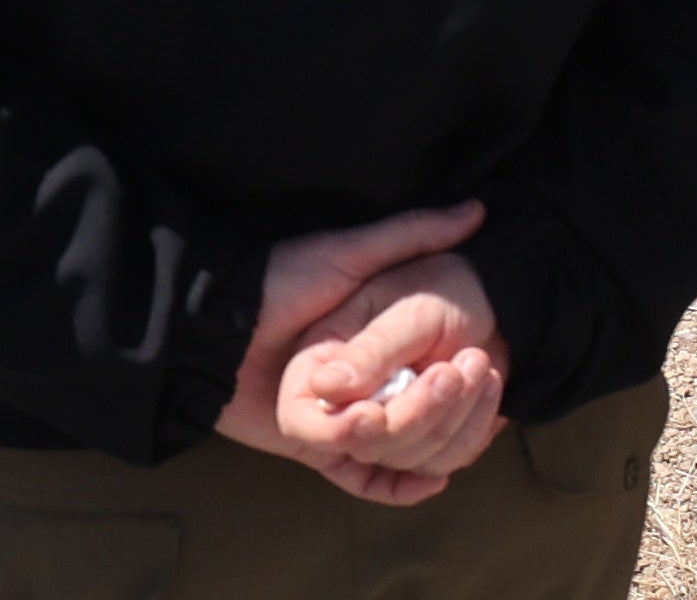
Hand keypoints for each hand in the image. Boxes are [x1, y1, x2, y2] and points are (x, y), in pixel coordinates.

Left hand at [216, 204, 490, 499]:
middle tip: (458, 384)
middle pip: (421, 415)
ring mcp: (340, 419)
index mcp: (376, 342)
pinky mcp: (315, 450)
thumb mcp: (349, 252)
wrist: (212, 325)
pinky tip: (428, 479)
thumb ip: (409, 235)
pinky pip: (363, 478)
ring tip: (439, 429)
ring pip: (397, 448)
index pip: (434, 369)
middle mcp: (364, 385)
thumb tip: (477, 211)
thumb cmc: (281, 281)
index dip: (466, 377)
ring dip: (424, 442)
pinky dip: (396, 485)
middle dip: (446, 410)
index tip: (485, 365)